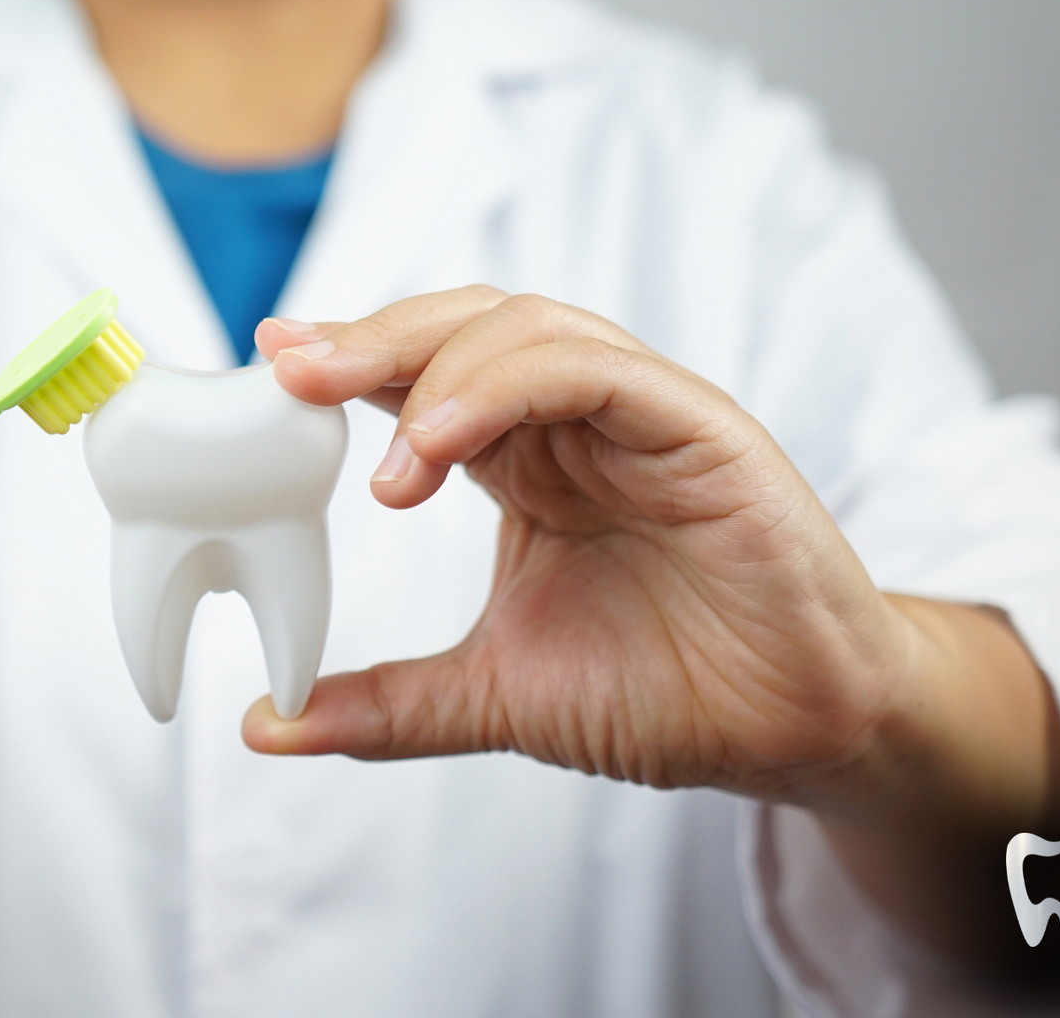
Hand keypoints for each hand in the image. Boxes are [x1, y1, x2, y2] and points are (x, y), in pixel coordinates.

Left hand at [244, 288, 1059, 963]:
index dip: (346, 364)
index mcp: (526, 461)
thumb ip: (386, 704)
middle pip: (463, 327)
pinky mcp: (706, 431)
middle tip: (290, 376)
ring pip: (529, 328)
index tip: (267, 371)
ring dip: (437, 369)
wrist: (794, 733)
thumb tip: (264, 725)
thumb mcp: (495, 696)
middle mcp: (578, 421)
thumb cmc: (670, 690)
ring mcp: (643, 416)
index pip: (423, 376)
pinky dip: (515, 386)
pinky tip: (446, 444)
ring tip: (383, 455)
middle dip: (372, 342)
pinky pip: (605, 372)